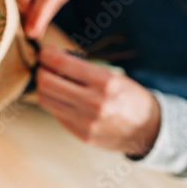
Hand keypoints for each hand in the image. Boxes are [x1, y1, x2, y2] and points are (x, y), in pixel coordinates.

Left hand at [36, 46, 160, 155]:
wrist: (148, 129)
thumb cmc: (127, 96)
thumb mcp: (112, 76)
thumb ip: (82, 69)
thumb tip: (50, 59)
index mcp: (105, 82)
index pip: (60, 63)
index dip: (46, 55)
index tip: (44, 53)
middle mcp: (94, 102)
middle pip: (45, 82)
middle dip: (40, 71)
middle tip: (43, 67)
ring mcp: (86, 121)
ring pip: (45, 99)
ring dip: (43, 88)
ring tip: (51, 82)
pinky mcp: (81, 134)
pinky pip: (55, 114)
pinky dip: (54, 103)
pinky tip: (63, 98)